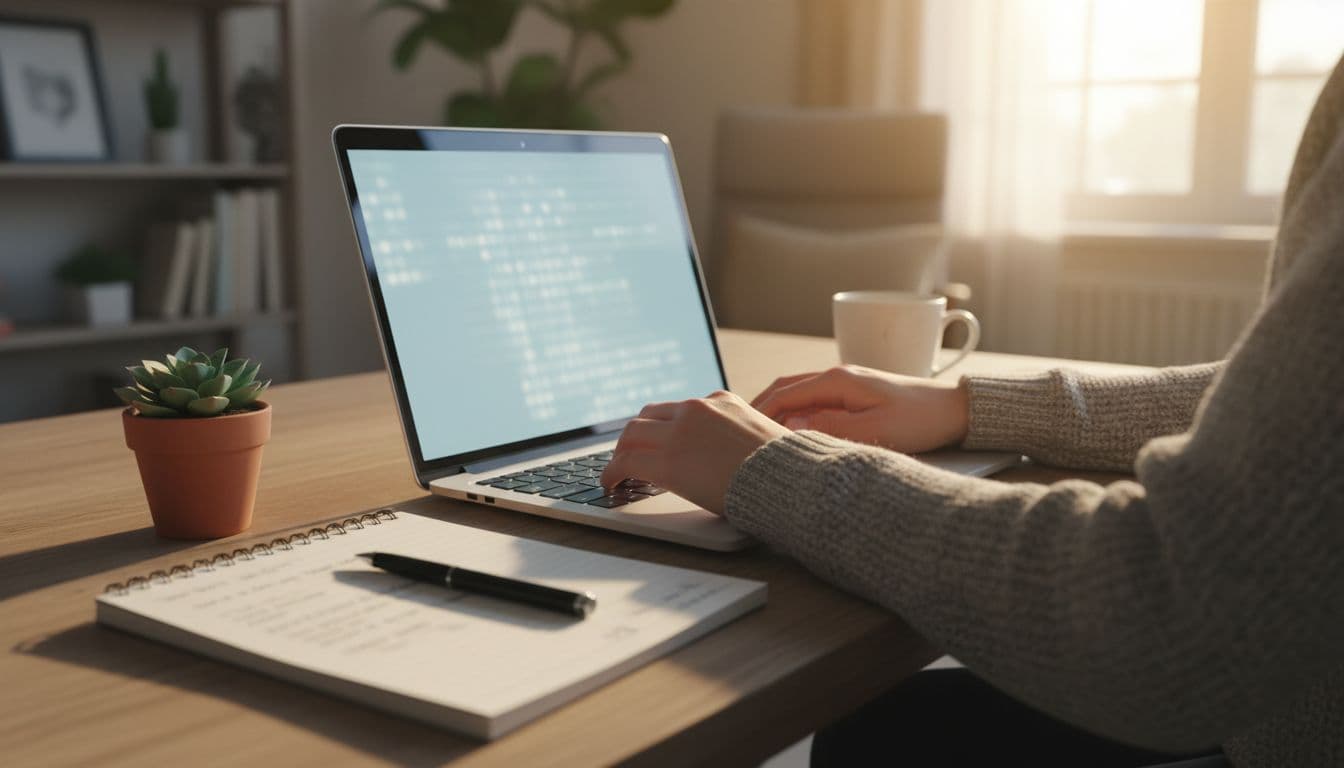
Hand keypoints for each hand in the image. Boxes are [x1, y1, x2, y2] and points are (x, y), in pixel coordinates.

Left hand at [600, 390, 789, 515]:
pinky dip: (612, 472)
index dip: (661, 429)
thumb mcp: (764, 438)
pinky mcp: (668, 460)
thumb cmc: (785, 470)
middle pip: (648, 416)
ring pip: (631, 434)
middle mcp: (697, 409)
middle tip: (628, 455)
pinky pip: (626, 461)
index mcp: (721, 401)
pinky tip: (611, 484)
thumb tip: (737, 454)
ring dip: (620, 453)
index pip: (678, 410)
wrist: (789, 481)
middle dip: (635, 437)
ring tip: (615, 472)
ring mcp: (680, 431)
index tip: (655, 443)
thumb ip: (742, 437)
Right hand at [751, 365, 969, 453]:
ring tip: (756, 431)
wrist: (955, 409)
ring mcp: (847, 382)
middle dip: (758, 407)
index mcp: (837, 381)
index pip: (783, 395)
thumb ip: (830, 428)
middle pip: (785, 388)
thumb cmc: (920, 421)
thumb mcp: (874, 430)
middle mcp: (838, 376)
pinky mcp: (856, 392)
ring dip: (775, 408)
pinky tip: (791, 427)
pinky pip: (814, 398)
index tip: (736, 432)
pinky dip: (794, 409)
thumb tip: (791, 427)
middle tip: (736, 430)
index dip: (756, 413)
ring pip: (798, 391)